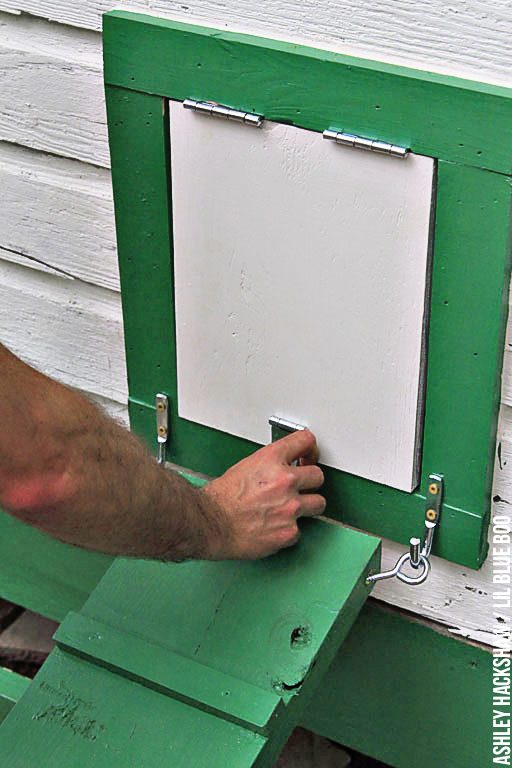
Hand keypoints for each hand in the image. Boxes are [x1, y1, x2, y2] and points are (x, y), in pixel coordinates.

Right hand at [203, 429, 324, 559]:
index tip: (309, 456)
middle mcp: (285, 481)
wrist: (211, 523)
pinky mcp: (289, 531)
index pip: (306, 441)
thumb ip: (270, 464)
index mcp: (272, 459)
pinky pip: (300, 529)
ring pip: (318, 503)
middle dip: (310, 481)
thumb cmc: (222, 498)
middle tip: (302, 487)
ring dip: (307, 506)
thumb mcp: (246, 466)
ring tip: (291, 508)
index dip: (309, 449)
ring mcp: (290, 507)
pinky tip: (276, 526)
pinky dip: (289, 529)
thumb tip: (284, 466)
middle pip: (318, 475)